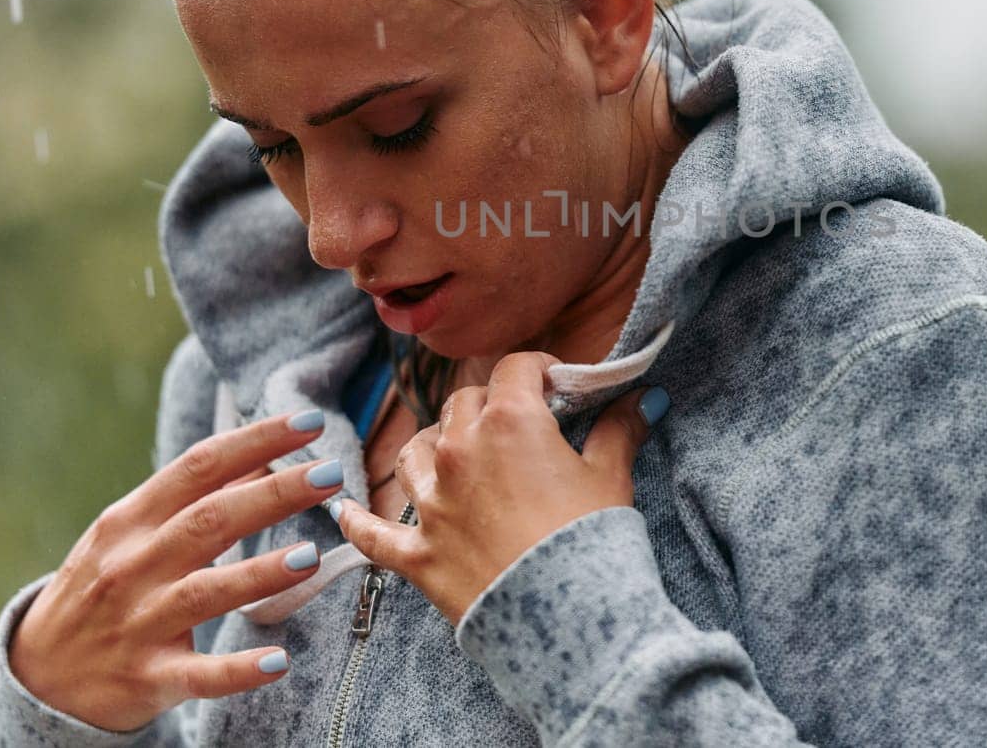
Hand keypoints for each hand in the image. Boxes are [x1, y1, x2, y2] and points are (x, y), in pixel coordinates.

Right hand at [8, 409, 345, 731]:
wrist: (37, 679)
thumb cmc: (100, 590)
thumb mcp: (130, 535)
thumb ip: (191, 499)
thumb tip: (260, 458)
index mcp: (130, 521)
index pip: (198, 467)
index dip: (254, 441)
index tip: (308, 422)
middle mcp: (132, 566)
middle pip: (210, 520)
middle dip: (274, 493)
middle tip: (330, 473)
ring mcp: (138, 623)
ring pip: (206, 592)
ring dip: (260, 573)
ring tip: (311, 555)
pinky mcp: (147, 678)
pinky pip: (198, 675)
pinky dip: (236, 670)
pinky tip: (278, 661)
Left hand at [332, 352, 667, 625]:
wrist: (567, 620)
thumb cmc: (592, 541)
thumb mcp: (612, 476)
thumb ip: (619, 428)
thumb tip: (643, 399)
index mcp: (510, 421)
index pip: (515, 366)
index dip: (539, 368)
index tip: (556, 384)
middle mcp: (459, 451)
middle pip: (463, 403)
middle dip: (490, 405)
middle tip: (518, 423)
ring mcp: (432, 503)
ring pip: (415, 451)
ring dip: (433, 446)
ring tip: (450, 453)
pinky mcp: (417, 554)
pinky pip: (372, 533)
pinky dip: (358, 521)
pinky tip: (342, 510)